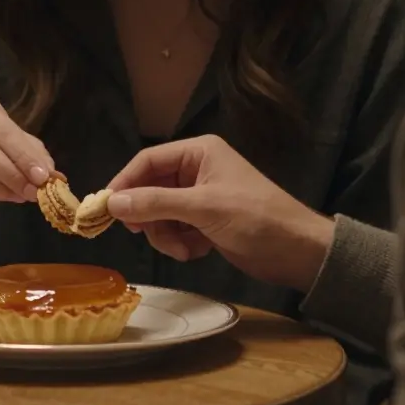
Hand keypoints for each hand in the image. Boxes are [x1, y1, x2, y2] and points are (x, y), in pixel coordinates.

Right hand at [106, 135, 333, 291]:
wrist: (298, 252)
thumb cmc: (255, 218)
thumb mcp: (202, 208)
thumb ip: (155, 203)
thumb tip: (112, 203)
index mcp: (198, 153)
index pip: (147, 161)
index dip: (124, 183)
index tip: (105, 209)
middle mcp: (197, 170)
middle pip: (150, 189)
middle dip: (149, 216)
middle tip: (143, 234)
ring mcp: (201, 197)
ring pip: (160, 214)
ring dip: (166, 235)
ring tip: (183, 250)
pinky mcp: (206, 221)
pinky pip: (175, 229)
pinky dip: (180, 243)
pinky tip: (197, 251)